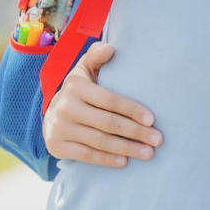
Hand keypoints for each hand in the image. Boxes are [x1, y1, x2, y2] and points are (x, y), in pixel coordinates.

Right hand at [42, 42, 161, 166]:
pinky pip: (86, 155)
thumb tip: (111, 48)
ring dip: (127, 148)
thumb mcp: (85, 68)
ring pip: (99, 141)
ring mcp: (59, 128)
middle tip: (158, 140)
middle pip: (107, 123)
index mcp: (75, 86)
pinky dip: (106, 159)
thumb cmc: (81, 89)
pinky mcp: (56, 146)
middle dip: (136, 132)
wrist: (51, 112)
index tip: (152, 120)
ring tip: (148, 153)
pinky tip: (124, 161)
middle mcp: (65, 107)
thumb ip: (97, 55)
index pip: (110, 100)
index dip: (132, 110)